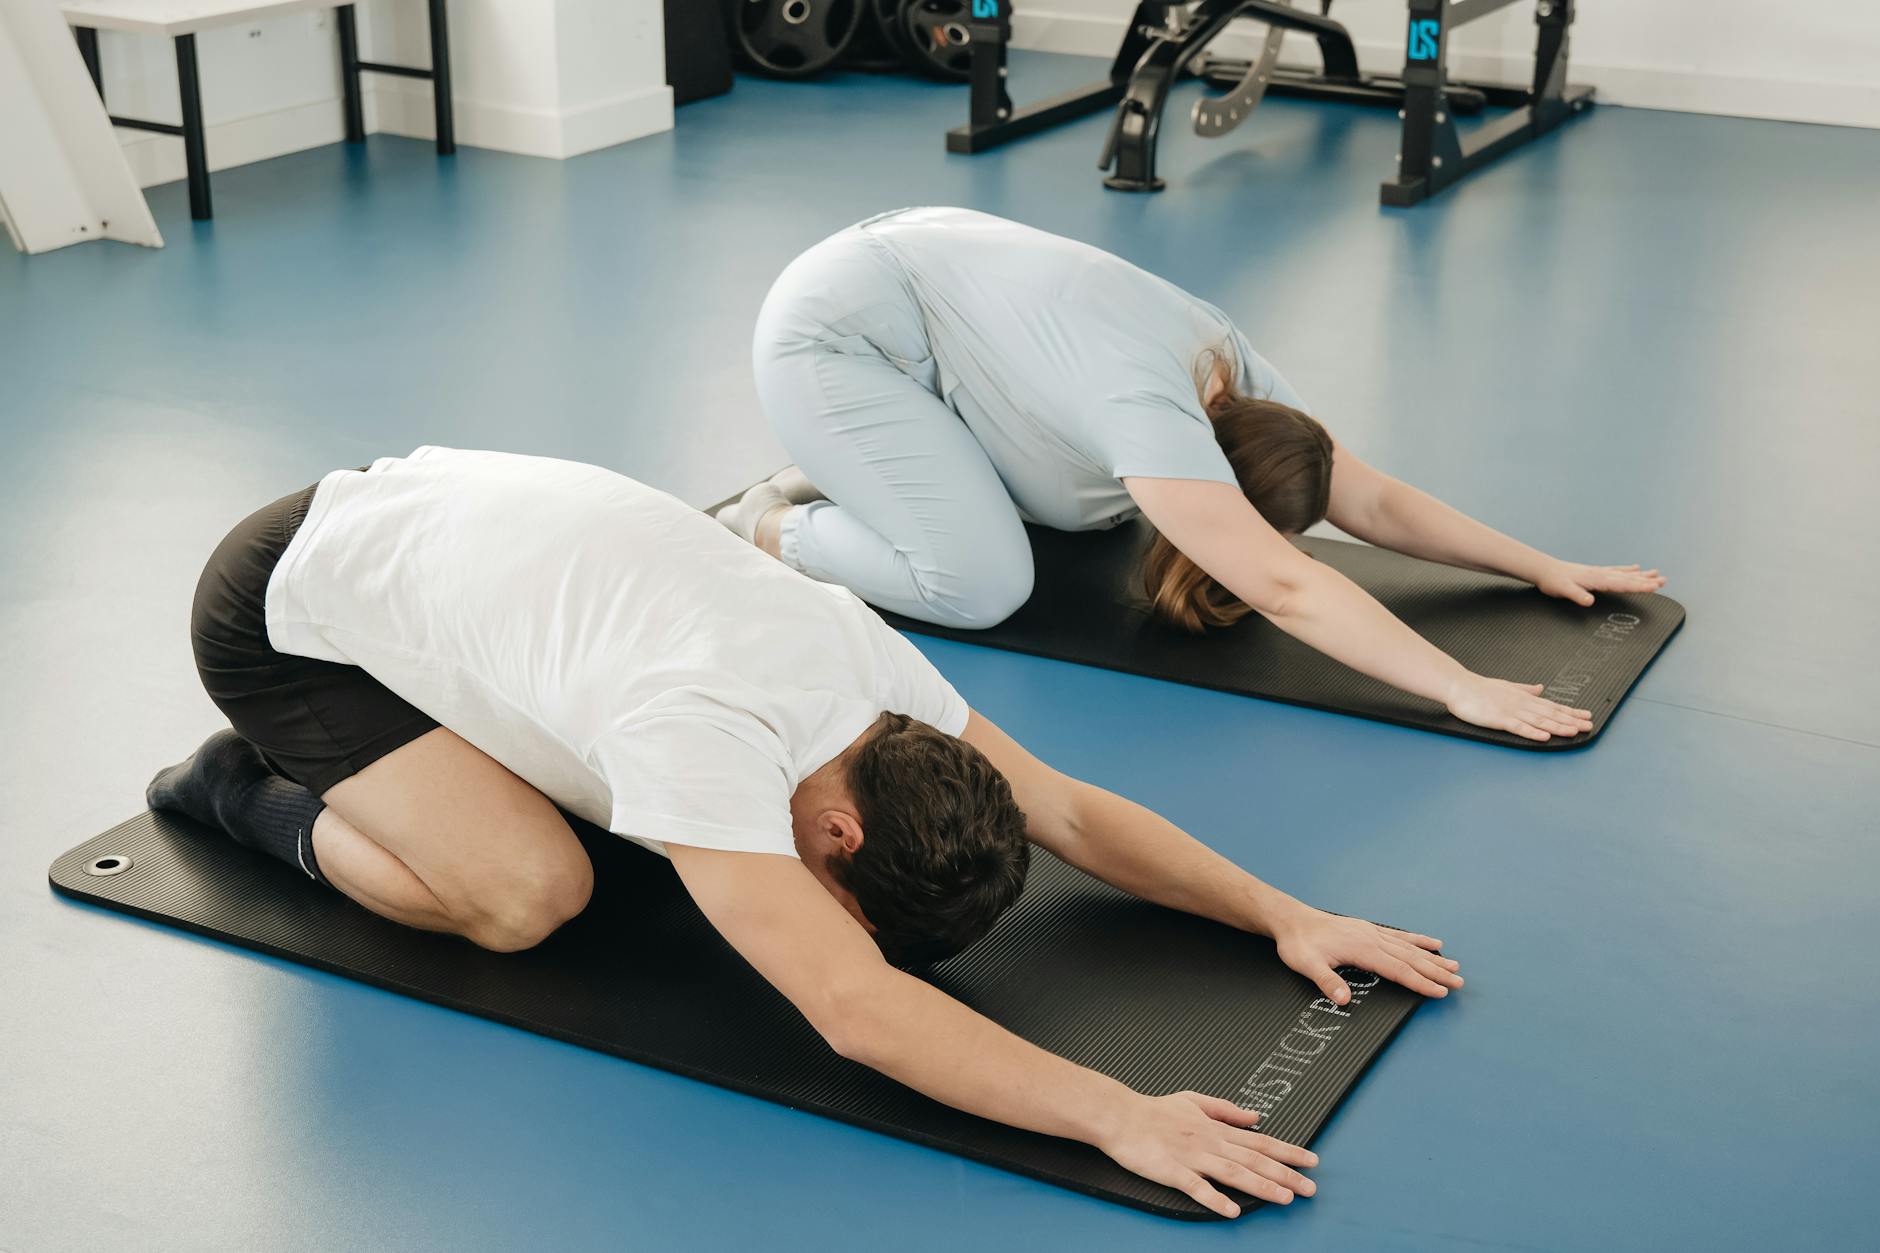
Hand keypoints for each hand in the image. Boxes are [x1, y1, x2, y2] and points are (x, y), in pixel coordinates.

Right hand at [1096, 1090, 1319, 1217]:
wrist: (1120, 1115)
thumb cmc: (1154, 1110)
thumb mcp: (1194, 1100)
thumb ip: (1226, 1109)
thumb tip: (1255, 1117)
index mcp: (1216, 1128)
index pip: (1260, 1142)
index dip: (1288, 1151)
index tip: (1312, 1160)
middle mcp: (1209, 1142)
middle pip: (1254, 1160)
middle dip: (1286, 1174)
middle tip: (1311, 1188)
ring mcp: (1192, 1156)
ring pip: (1233, 1172)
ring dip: (1261, 1186)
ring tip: (1285, 1198)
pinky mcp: (1172, 1170)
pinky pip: (1197, 1187)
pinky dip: (1215, 1198)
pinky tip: (1232, 1211)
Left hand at [1271, 905, 1462, 1003]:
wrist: (1291, 920)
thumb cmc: (1298, 944)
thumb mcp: (1307, 965)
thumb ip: (1326, 982)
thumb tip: (1344, 1001)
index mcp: (1362, 949)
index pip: (1398, 970)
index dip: (1420, 983)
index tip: (1440, 992)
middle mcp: (1372, 939)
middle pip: (1411, 959)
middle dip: (1436, 972)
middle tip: (1459, 983)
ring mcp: (1372, 932)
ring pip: (1409, 947)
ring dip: (1432, 958)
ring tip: (1454, 965)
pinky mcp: (1369, 929)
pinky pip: (1399, 936)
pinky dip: (1418, 940)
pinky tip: (1432, 942)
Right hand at [1445, 671, 1591, 740]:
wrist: (1459, 686)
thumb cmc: (1480, 688)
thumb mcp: (1507, 686)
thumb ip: (1525, 689)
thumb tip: (1540, 688)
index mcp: (1524, 697)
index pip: (1552, 705)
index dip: (1571, 712)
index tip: (1586, 716)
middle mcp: (1521, 704)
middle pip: (1550, 713)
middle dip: (1571, 721)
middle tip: (1588, 726)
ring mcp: (1511, 711)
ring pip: (1539, 720)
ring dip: (1557, 726)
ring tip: (1573, 732)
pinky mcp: (1498, 719)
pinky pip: (1518, 727)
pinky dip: (1532, 732)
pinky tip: (1544, 736)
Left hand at [1535, 560, 1665, 606]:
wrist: (1544, 569)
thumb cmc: (1553, 581)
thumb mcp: (1563, 590)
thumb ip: (1577, 595)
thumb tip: (1590, 601)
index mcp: (1597, 579)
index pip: (1622, 584)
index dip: (1639, 586)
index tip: (1655, 587)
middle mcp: (1601, 573)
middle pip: (1629, 578)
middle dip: (1647, 580)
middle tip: (1664, 581)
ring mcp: (1599, 572)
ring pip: (1625, 573)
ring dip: (1641, 575)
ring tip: (1657, 574)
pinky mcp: (1595, 572)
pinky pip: (1616, 570)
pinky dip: (1627, 570)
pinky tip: (1635, 568)